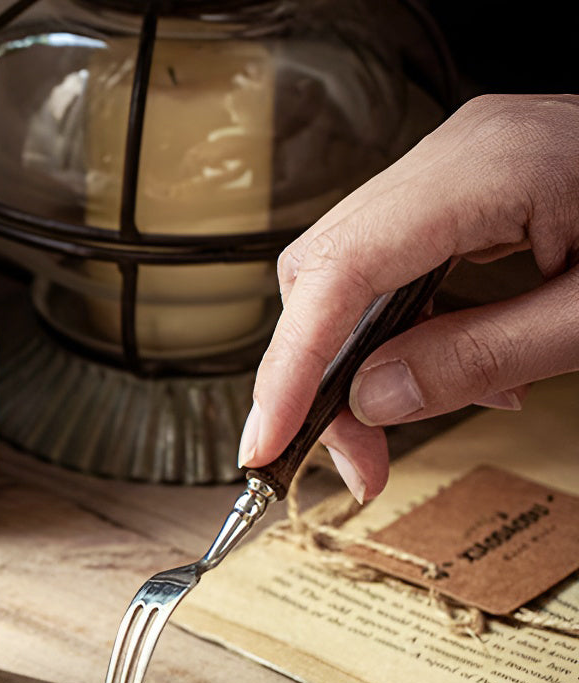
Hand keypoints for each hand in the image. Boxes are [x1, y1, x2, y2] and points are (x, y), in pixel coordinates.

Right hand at [238, 94, 578, 500]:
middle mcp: (455, 152)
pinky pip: (392, 264)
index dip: (288, 366)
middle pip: (326, 271)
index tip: (265, 444)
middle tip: (354, 460)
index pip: (341, 273)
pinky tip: (438, 371)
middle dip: (317, 376)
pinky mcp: (465, 189)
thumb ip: (477, 358)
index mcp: (488, 167)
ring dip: (353, 360)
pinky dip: (395, 331)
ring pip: (346, 271)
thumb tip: (371, 402)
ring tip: (395, 426)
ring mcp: (455, 165)